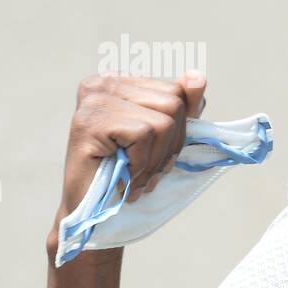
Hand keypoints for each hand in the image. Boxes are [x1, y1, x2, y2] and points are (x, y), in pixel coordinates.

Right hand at [47, 70, 206, 258]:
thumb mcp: (163, 138)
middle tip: (145, 171)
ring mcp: (93, 99)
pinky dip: (140, 164)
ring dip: (154, 161)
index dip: (177, 131)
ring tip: (134, 176)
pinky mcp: (88, 120)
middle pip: (174, 104)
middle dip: (169, 147)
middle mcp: (102, 83)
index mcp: (120, 82)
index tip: (154, 154)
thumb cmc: (127, 173)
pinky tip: (123, 177)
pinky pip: (144, 135)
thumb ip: (182, 106)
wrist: (91, 212)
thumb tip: (198, 76)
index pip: (177, 92)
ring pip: (162, 122)